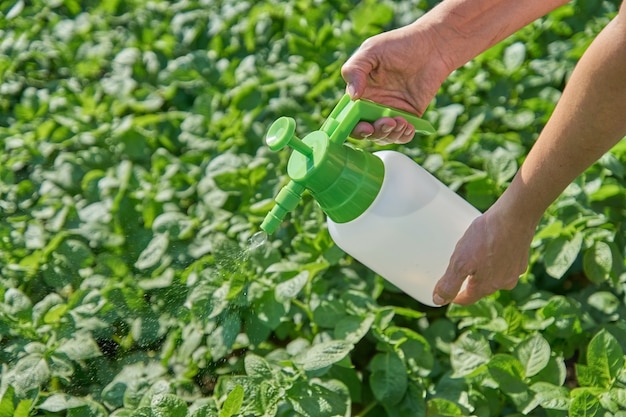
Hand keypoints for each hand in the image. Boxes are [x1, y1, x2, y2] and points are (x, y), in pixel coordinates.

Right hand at [341, 23, 450, 142]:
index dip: (352, 126)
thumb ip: (355, 70)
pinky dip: (403, 136)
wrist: (433, 45)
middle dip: (373, 133)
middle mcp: (373, 104)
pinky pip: (402, 135)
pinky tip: (407, 126)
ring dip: (390, 134)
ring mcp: (391, 111)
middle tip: (385, 123)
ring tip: (400, 121)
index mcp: (360, 91)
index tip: (364, 126)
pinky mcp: (409, 115)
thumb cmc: (400, 44)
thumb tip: (353, 96)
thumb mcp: (371, 51)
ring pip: (384, 136)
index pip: (349, 116)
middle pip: (366, 131)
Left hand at [432, 202, 537, 304]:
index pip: (468, 299)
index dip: (455, 297)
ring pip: (494, 276)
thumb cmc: (486, 237)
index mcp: (487, 286)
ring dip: (483, 271)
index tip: (448, 293)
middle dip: (469, 282)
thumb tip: (438, 301)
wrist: (515, 216)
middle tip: (460, 271)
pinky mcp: (522, 257)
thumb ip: (449, 283)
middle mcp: (504, 283)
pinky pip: (504, 264)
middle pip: (481, 288)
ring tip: (475, 258)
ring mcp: (515, 270)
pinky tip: (491, 248)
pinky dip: (495, 260)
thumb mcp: (460, 262)